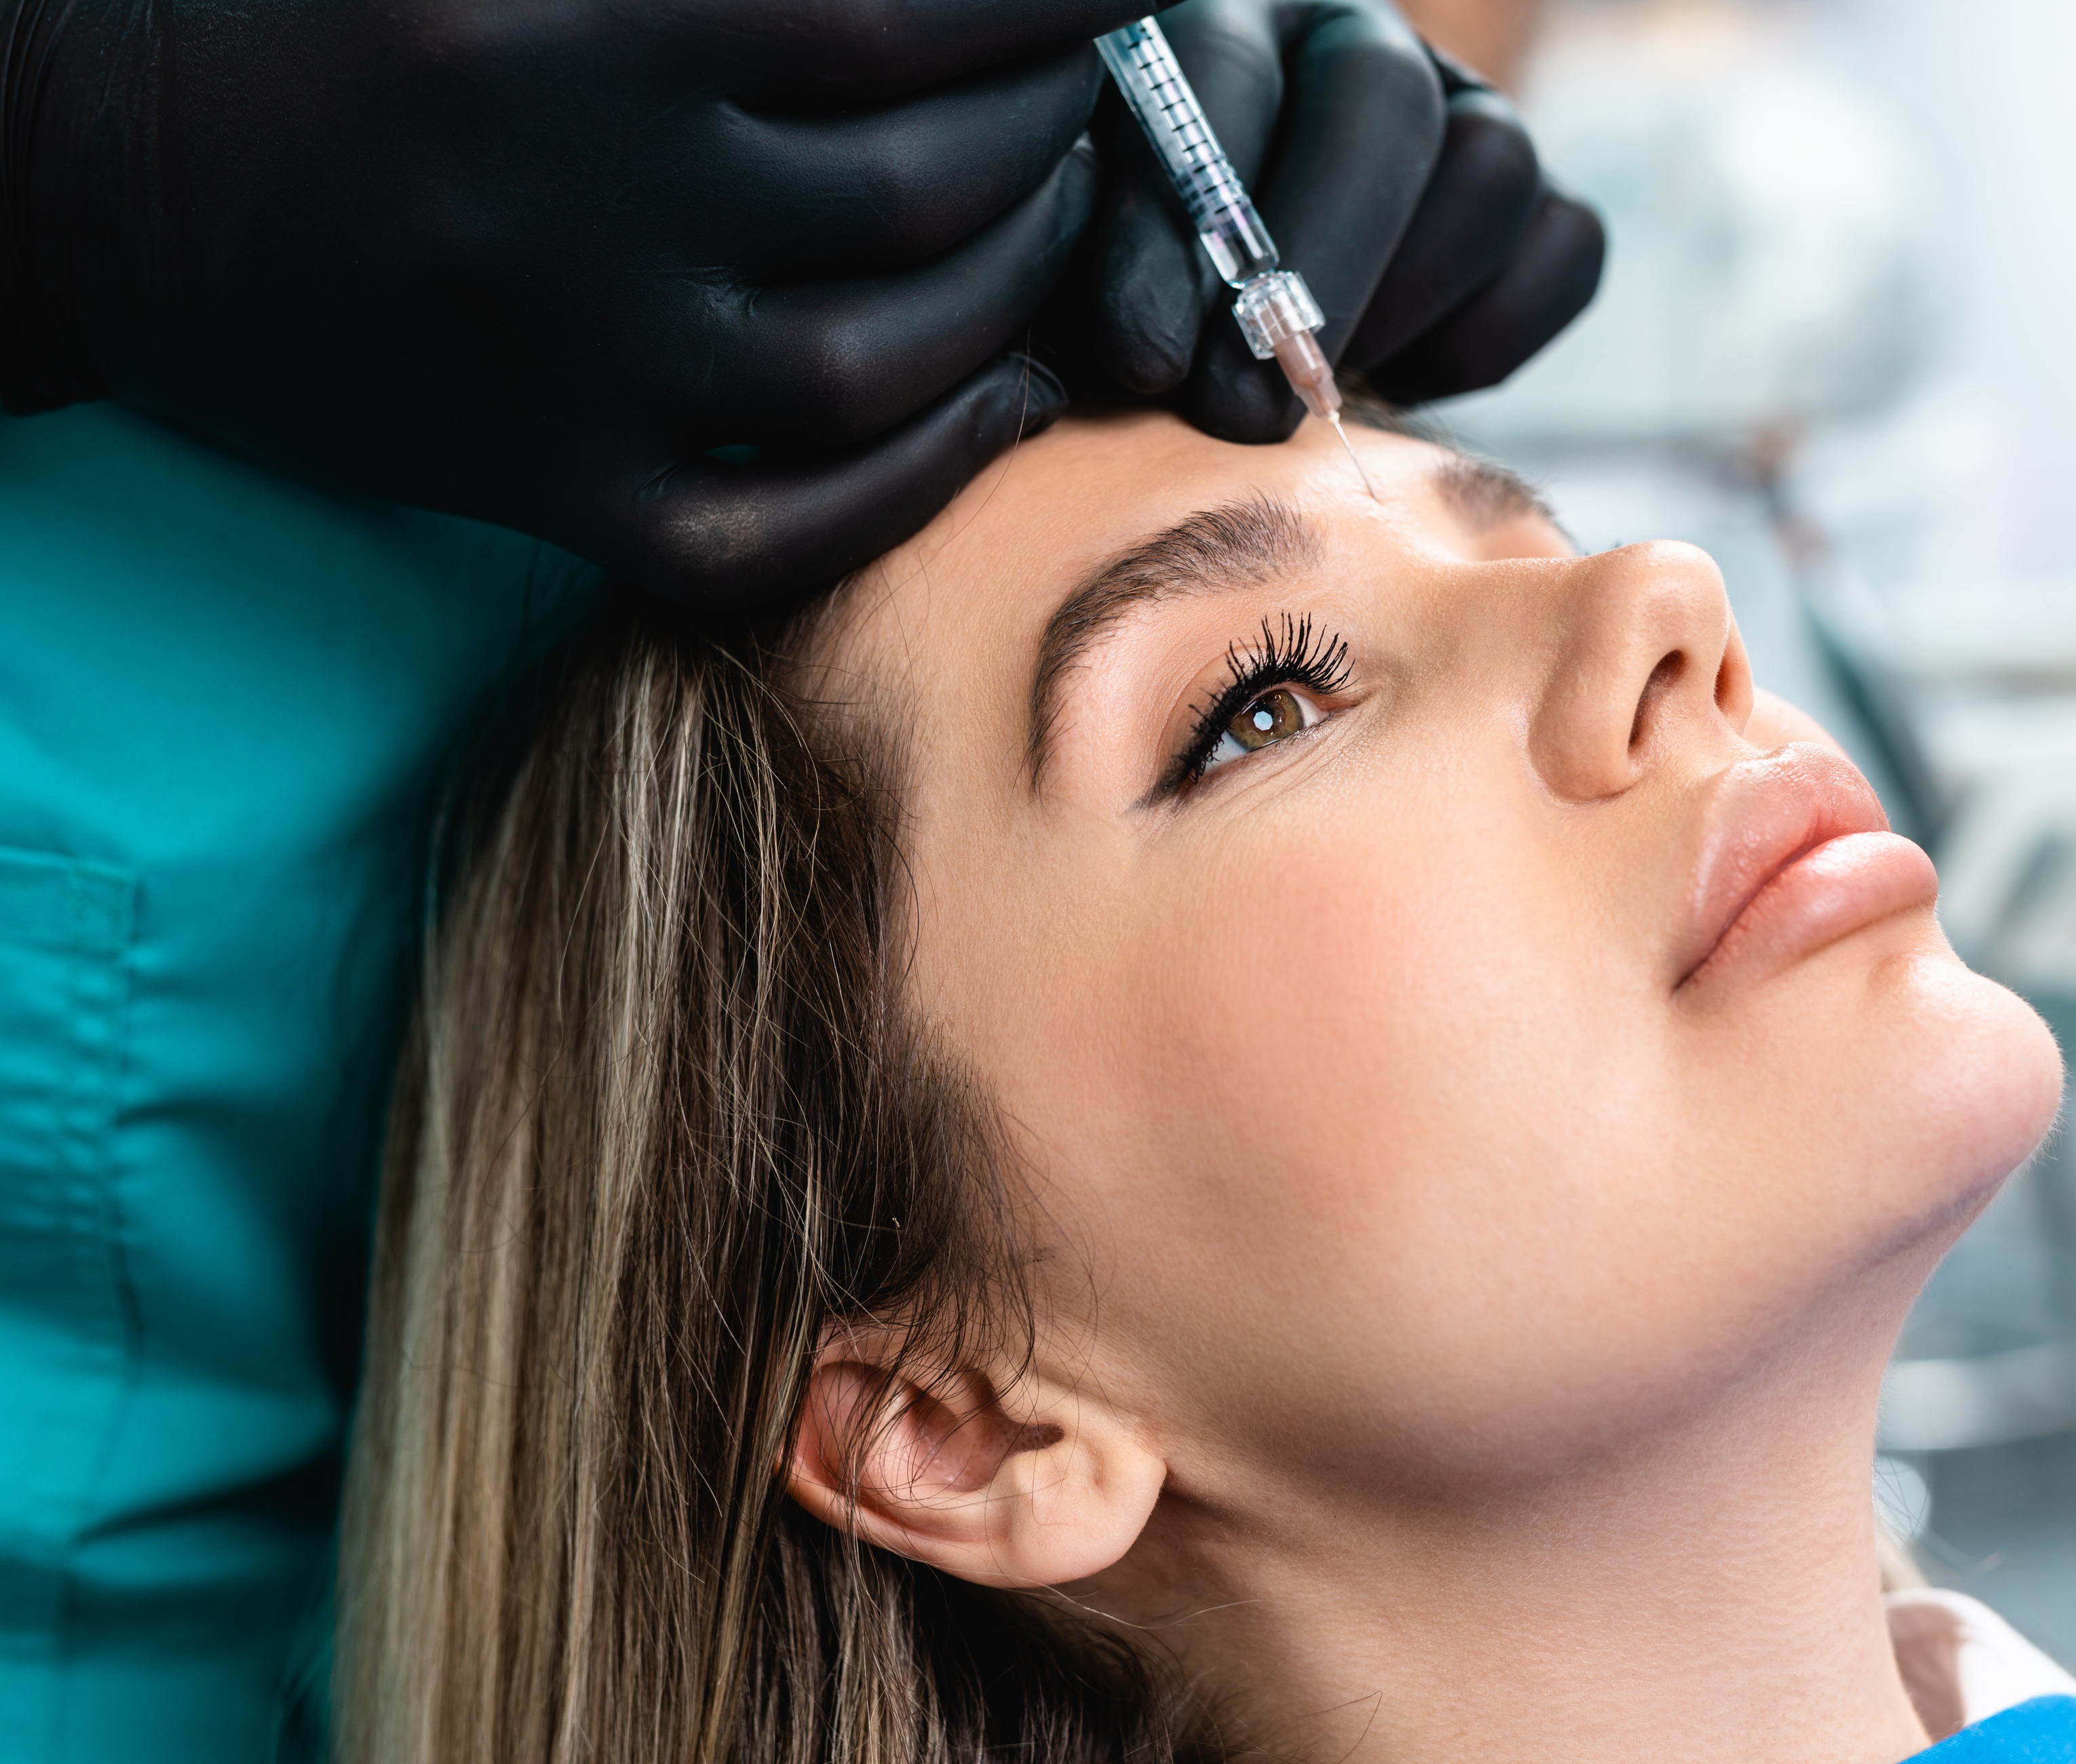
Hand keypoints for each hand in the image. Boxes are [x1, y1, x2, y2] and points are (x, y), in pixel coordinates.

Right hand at [0, 0, 1149, 611]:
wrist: (116, 171)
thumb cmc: (331, 20)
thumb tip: (906, 0)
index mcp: (579, 28)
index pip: (891, 16)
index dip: (1041, 7)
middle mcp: (594, 201)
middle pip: (917, 191)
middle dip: (1048, 137)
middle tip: (1089, 96)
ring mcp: (577, 369)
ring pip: (879, 364)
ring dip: (1016, 293)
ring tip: (1059, 225)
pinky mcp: (549, 491)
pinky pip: (780, 528)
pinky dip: (918, 479)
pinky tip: (1000, 402)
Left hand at [1073, 0, 1603, 439]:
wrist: (1205, 362)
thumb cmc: (1118, 313)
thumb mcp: (1063, 280)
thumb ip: (1088, 273)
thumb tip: (1149, 346)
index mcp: (1225, 21)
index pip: (1224, 71)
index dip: (1185, 223)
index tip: (1145, 359)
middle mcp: (1353, 42)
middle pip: (1383, 101)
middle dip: (1316, 272)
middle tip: (1241, 410)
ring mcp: (1459, 115)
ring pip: (1493, 166)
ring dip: (1402, 302)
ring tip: (1319, 394)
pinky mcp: (1536, 205)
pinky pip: (1565, 250)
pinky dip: (1488, 336)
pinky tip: (1398, 379)